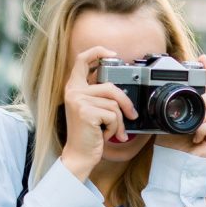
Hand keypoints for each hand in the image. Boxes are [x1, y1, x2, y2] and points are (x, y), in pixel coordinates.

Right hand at [59, 46, 139, 180]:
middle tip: (132, 115)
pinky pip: (113, 115)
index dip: (97, 51)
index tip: (112, 53)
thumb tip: (120, 90)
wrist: (80, 154)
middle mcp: (73, 91)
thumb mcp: (93, 110)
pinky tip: (104, 134)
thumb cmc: (89, 134)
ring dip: (119, 121)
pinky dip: (114, 128)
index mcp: (74, 87)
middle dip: (125, 103)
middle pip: (110, 86)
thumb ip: (100, 96)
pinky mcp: (86, 111)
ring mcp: (78, 100)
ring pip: (114, 104)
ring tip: (112, 131)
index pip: (81, 60)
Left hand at [156, 56, 205, 159]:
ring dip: (203, 117)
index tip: (202, 59)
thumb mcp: (167, 118)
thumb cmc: (170, 143)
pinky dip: (203, 129)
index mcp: (199, 108)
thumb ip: (173, 104)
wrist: (173, 163)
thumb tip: (168, 87)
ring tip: (192, 128)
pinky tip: (195, 137)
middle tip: (192, 112)